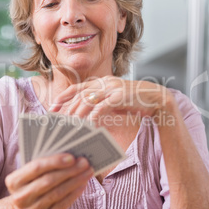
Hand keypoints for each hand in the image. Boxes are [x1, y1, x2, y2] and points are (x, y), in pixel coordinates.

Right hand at [5, 154, 92, 208]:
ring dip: (75, 181)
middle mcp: (20, 198)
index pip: (35, 168)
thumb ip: (43, 167)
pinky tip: (82, 185)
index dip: (54, 161)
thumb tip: (70, 157)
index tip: (71, 156)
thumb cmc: (29, 187)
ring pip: (58, 193)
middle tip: (84, 162)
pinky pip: (62, 206)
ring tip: (87, 172)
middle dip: (70, 170)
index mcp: (14, 181)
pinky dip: (74, 194)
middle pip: (49, 181)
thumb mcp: (28, 177)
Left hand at [50, 76, 171, 124]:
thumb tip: (85, 117)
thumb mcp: (113, 102)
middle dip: (67, 108)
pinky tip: (88, 125)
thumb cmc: (133, 102)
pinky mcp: (120, 96)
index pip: (77, 88)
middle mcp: (105, 82)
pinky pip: (102, 106)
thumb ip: (100, 105)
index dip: (63, 97)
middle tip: (59, 121)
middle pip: (79, 95)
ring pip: (88, 100)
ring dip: (78, 114)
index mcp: (102, 82)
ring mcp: (112, 88)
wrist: (156, 99)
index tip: (53, 107)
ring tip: (71, 126)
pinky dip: (94, 116)